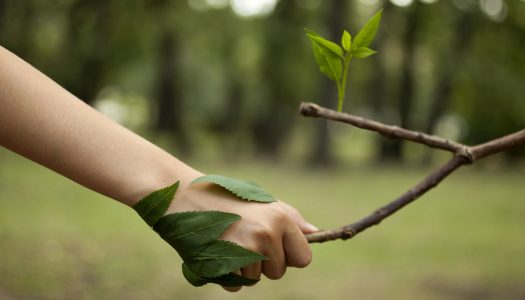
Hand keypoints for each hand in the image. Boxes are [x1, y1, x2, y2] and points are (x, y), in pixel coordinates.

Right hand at [170, 172, 317, 291]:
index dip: (289, 256)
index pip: (304, 258)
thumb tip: (315, 233)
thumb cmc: (225, 197)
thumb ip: (290, 219)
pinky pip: (236, 285)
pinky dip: (228, 275)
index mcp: (280, 218)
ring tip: (228, 241)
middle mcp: (266, 235)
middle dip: (264, 262)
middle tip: (244, 238)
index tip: (275, 246)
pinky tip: (218, 251)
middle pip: (278, 272)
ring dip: (244, 268)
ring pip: (256, 280)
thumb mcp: (261, 201)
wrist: (183, 195)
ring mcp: (245, 251)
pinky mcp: (224, 265)